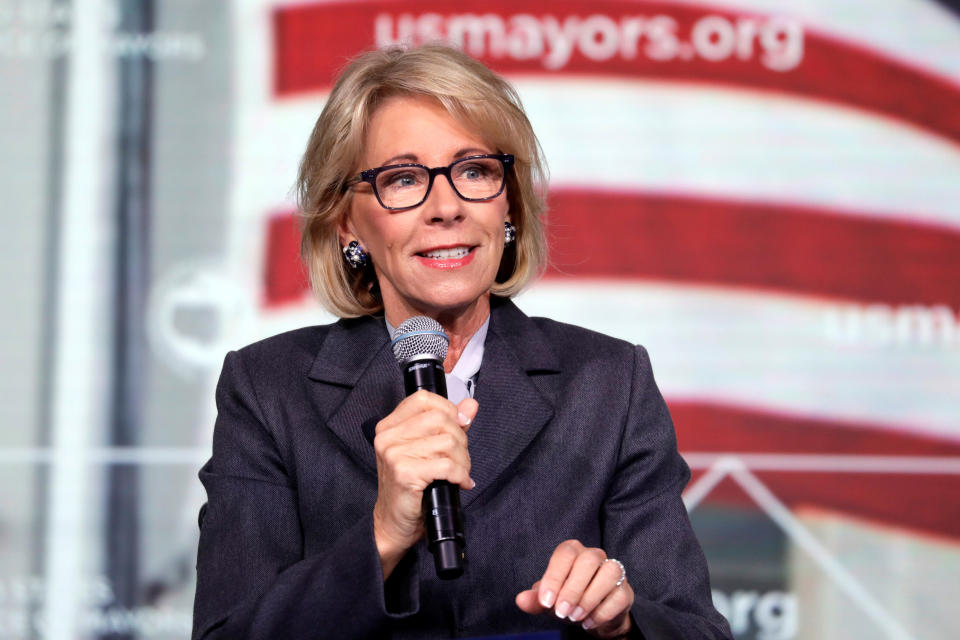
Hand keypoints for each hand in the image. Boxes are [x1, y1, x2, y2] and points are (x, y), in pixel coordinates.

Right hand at [372, 390, 477, 577]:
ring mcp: (394, 454)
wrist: (392, 524)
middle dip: (460, 439)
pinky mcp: (405, 473)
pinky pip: (447, 465)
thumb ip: (449, 425)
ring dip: (463, 460)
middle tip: (460, 458)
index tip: (460, 424)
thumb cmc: (410, 488)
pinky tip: (460, 483)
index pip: (423, 399)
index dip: (448, 408)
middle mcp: (388, 436)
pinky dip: (460, 474)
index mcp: (389, 426)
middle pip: (441, 419)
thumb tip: (470, 405)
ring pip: (447, 441)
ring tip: (460, 472)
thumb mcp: (428, 451)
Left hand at [516, 540, 634, 637]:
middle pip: (588, 560)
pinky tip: (588, 622)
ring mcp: (613, 572)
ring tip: (575, 617)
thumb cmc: (567, 601)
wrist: (592, 618)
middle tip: (562, 612)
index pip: (565, 554)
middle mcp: (594, 556)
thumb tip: (520, 600)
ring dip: (590, 598)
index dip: (554, 576)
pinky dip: (602, 612)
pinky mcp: (625, 591)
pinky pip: (619, 595)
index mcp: (572, 552)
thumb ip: (535, 599)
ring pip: (609, 573)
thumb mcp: (548, 601)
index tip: (546, 601)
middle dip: (573, 589)